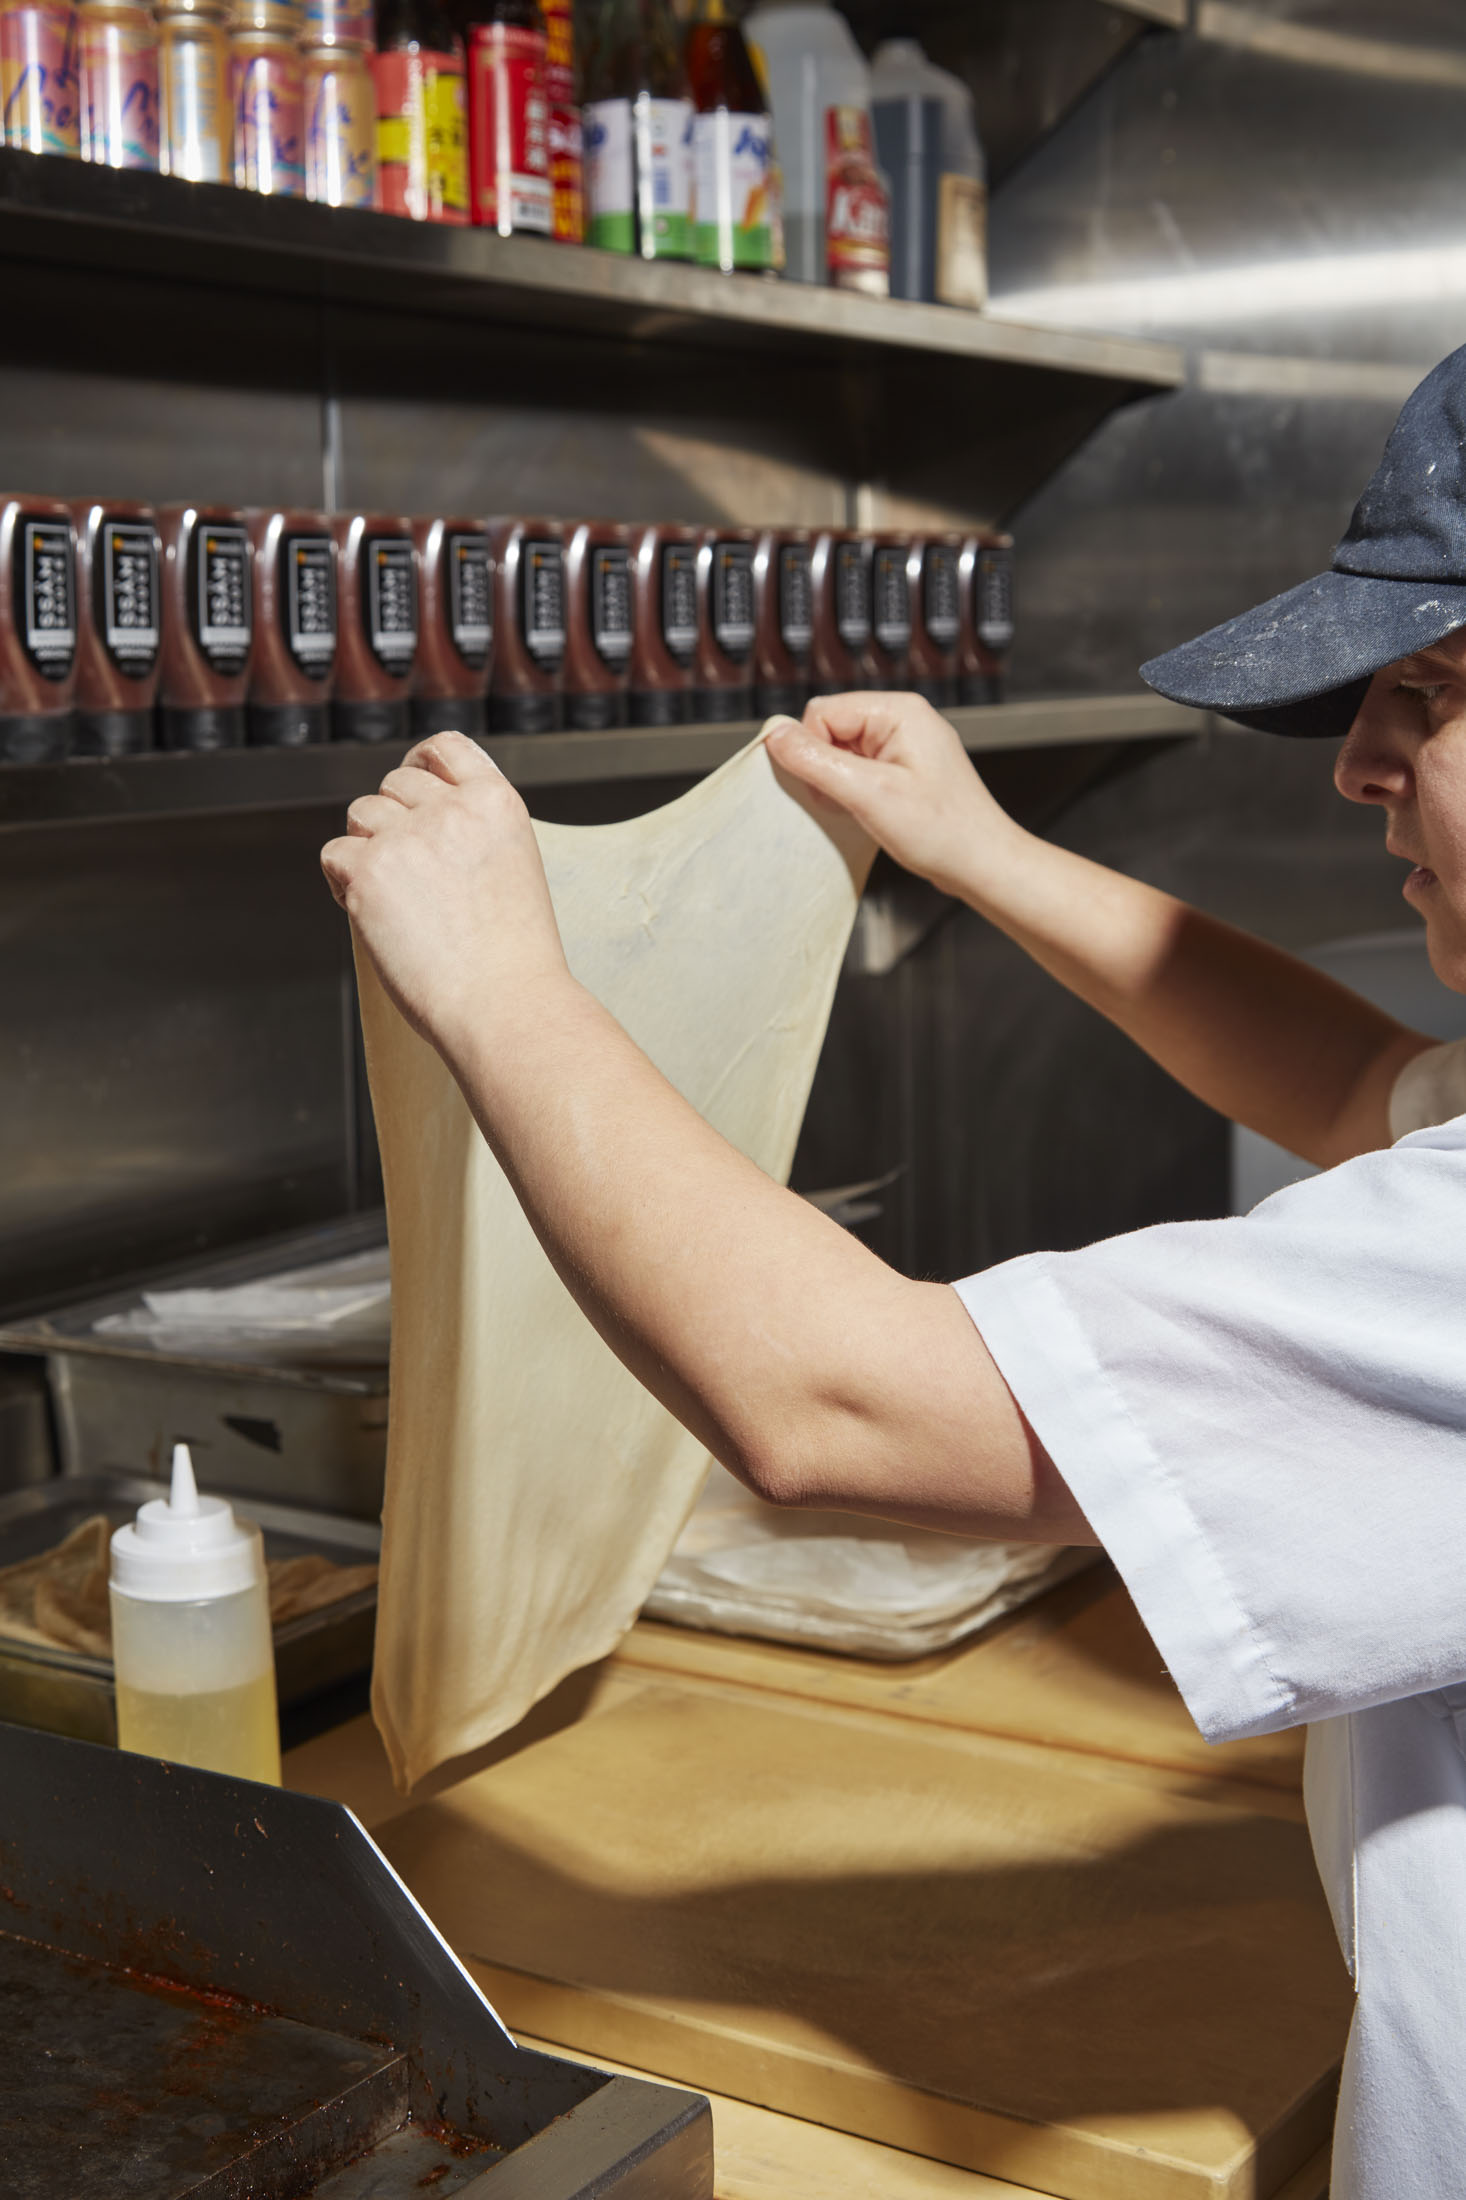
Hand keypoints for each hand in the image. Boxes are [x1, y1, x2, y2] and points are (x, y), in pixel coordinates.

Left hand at [321, 732, 570, 1053]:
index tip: (410, 786)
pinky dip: (345, 882)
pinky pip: (335, 855)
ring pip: (360, 815)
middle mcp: (451, 809)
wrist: (505, 1005)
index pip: (444, 749)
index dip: (419, 764)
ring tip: (395, 899)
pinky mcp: (368, 872)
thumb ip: (472, 836)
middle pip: (393, 785)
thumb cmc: (513, 960)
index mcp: (497, 803)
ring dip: (366, 848)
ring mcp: (407, 837)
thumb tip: (416, 825)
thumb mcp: (512, 870)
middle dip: (391, 819)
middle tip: (406, 871)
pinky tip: (373, 913)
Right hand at [765, 692, 1016, 897]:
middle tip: (849, 801)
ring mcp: (905, 744)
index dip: (812, 750)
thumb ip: (816, 761)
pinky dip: (853, 792)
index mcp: (900, 711)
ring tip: (866, 809)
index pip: (822, 711)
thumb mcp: (869, 795)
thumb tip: (774, 735)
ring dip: (838, 783)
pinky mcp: (903, 769)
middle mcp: (904, 719)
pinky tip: (871, 813)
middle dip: (825, 768)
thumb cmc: (943, 831)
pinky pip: (858, 768)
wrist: (982, 864)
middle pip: (829, 728)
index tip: (827, 787)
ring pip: (841, 751)